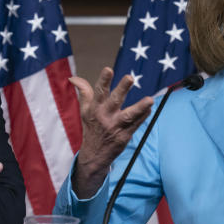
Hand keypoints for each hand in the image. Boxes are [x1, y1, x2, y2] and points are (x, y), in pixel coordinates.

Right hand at [71, 67, 153, 197]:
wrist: (94, 154)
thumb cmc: (92, 127)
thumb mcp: (85, 110)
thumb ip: (84, 92)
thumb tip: (73, 78)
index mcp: (95, 108)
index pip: (99, 92)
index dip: (103, 80)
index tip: (108, 69)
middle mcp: (105, 116)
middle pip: (115, 101)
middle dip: (122, 89)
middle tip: (129, 77)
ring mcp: (115, 127)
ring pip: (129, 115)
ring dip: (140, 108)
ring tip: (150, 100)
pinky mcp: (124, 136)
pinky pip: (136, 125)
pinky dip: (143, 117)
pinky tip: (149, 108)